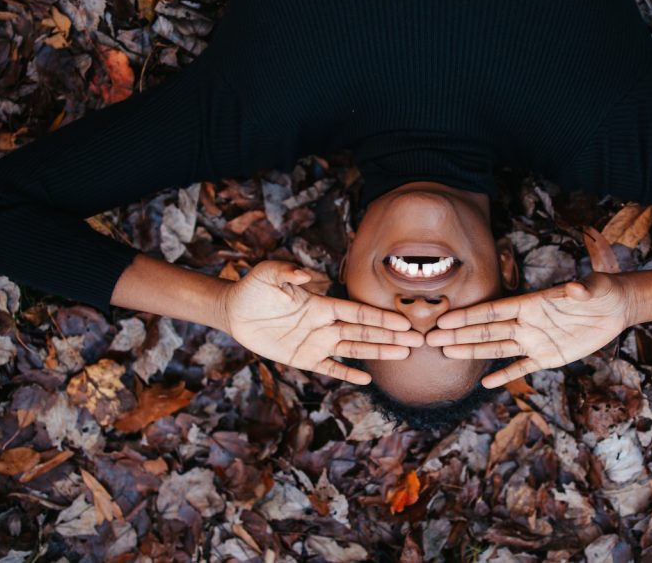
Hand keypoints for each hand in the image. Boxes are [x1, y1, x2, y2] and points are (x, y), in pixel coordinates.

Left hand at [219, 260, 418, 383]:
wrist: (235, 310)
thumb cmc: (254, 288)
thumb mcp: (268, 273)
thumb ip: (287, 271)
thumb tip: (307, 276)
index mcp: (321, 304)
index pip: (357, 313)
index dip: (380, 318)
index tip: (403, 321)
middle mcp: (324, 324)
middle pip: (364, 332)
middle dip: (390, 336)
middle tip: (417, 340)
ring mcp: (315, 343)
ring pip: (354, 349)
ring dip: (378, 352)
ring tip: (403, 354)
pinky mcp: (302, 359)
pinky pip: (329, 368)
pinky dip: (347, 374)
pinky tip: (366, 379)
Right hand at [425, 228, 634, 387]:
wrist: (615, 307)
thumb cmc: (602, 290)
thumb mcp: (595, 287)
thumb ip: (581, 290)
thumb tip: (575, 289)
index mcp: (531, 303)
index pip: (494, 310)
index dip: (469, 315)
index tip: (445, 319)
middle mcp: (527, 323)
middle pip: (486, 330)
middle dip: (459, 334)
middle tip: (431, 339)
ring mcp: (535, 341)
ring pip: (497, 347)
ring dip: (472, 350)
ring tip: (447, 353)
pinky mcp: (549, 357)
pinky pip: (522, 368)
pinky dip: (506, 375)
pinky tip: (486, 382)